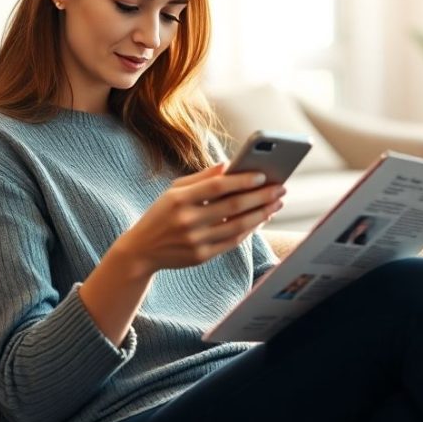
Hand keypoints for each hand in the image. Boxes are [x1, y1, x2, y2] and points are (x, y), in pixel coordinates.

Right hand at [111, 163, 285, 276]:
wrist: (142, 250)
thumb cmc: (161, 214)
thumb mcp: (174, 191)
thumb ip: (201, 177)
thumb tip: (229, 165)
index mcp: (179, 199)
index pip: (218, 186)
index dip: (242, 180)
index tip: (263, 175)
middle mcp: (187, 220)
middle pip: (233, 206)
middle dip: (261, 196)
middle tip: (281, 189)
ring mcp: (195, 240)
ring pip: (237, 226)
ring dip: (261, 214)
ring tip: (276, 204)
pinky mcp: (201, 256)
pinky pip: (232, 242)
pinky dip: (250, 230)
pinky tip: (261, 220)